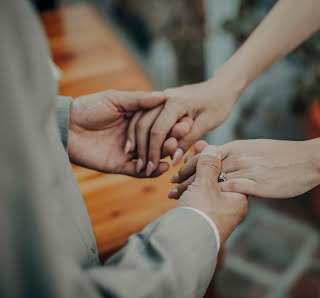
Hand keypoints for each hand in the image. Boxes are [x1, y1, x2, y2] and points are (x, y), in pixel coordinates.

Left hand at [68, 90, 190, 176]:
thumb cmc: (88, 108)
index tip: (185, 122)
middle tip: (180, 138)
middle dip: (171, 140)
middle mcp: (135, 137)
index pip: (160, 124)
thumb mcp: (115, 99)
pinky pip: (138, 172)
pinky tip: (161, 167)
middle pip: (158, 141)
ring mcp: (128, 152)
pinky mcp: (119, 166)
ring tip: (172, 152)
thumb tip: (163, 96)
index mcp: (137, 120)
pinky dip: (151, 171)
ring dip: (163, 155)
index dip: (172, 124)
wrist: (65, 126)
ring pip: (151, 156)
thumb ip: (139, 100)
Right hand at [141, 77, 239, 175]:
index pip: (158, 130)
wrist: (220, 87)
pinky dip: (138, 132)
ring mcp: (160, 98)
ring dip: (135, 141)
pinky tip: (138, 147)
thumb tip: (172, 159)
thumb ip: (188, 140)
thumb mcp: (207, 124)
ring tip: (137, 161)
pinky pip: (143, 116)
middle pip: (143, 125)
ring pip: (139, 119)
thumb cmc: (218, 106)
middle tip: (140, 169)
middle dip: (141, 149)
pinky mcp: (159, 101)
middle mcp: (164, 97)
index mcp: (176, 102)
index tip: (151, 169)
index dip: (153, 152)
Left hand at [171, 139, 319, 198]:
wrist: (308, 160)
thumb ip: (240, 153)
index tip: (176, 173)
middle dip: (184, 178)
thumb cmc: (285, 156)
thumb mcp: (258, 148)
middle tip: (170, 188)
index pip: (206, 154)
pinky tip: (203, 207)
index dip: (189, 164)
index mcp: (239, 146)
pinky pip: (229, 190)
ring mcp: (247, 170)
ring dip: (194, 190)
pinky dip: (214, 198)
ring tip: (180, 200)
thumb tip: (227, 159)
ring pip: (212, 179)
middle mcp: (239, 156)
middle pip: (204, 167)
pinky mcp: (256, 184)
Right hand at [176, 145, 247, 245]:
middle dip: (199, 166)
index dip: (213, 158)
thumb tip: (213, 149)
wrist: (182, 245)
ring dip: (190, 178)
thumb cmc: (199, 214)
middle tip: (189, 154)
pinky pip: (196, 200)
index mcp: (238, 198)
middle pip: (216, 178)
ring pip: (204, 188)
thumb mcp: (205, 184)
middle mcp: (230, 207)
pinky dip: (186, 191)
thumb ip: (209, 165)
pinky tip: (175, 186)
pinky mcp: (201, 219)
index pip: (229, 170)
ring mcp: (216, 214)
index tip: (201, 148)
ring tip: (179, 168)